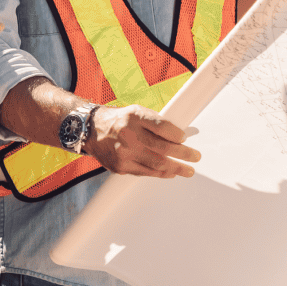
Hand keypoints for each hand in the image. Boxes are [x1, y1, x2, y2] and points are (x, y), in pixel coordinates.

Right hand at [84, 105, 200, 178]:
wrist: (91, 130)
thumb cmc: (120, 121)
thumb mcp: (136, 112)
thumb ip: (156, 123)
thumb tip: (180, 136)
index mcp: (134, 116)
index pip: (161, 126)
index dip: (176, 135)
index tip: (185, 139)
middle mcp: (129, 134)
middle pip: (162, 148)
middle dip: (183, 154)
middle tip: (195, 157)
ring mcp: (124, 152)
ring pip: (156, 164)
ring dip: (176, 168)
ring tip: (188, 170)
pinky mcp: (120, 167)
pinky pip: (145, 172)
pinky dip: (161, 173)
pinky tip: (170, 173)